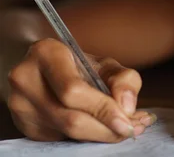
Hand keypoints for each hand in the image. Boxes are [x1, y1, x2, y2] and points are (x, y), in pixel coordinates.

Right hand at [6, 38, 156, 141]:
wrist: (47, 68)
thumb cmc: (79, 64)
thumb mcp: (104, 64)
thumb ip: (124, 79)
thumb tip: (127, 107)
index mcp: (46, 53)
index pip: (74, 90)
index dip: (103, 109)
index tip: (127, 122)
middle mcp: (26, 79)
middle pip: (71, 118)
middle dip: (107, 128)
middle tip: (134, 128)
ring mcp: (21, 105)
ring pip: (67, 132)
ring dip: (101, 135)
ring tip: (126, 128)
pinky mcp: (26, 126)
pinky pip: (62, 138)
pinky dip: (88, 137)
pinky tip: (105, 129)